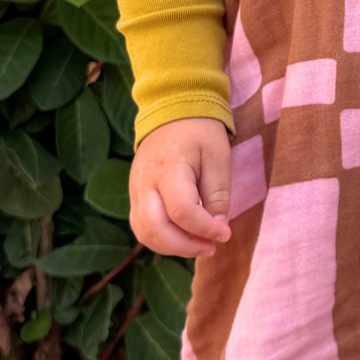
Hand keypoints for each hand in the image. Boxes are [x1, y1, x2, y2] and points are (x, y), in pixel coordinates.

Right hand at [129, 116, 232, 258]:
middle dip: (185, 246)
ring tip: (200, 246)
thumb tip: (218, 226)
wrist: (172, 111)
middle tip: (212, 247)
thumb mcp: (218, 156)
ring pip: (144, 233)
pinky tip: (183, 239)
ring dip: (172, 248)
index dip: (204, 229)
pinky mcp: (134, 195)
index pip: (181, 211)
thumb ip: (218, 193)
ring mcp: (135, 190)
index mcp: (168, 168)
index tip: (225, 233)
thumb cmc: (199, 131)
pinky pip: (141, 227)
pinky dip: (161, 240)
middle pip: (155, 229)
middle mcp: (145, 182)